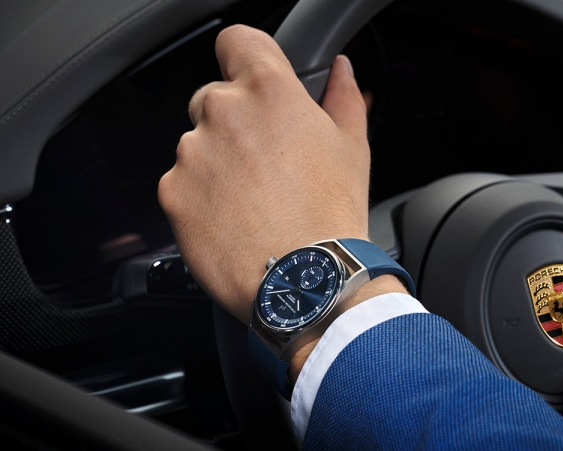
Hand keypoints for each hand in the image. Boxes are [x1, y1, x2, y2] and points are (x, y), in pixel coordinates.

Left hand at [158, 25, 372, 323]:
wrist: (307, 281)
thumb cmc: (333, 216)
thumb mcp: (352, 148)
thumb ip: (342, 98)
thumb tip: (342, 71)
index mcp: (270, 91)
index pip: (237, 40)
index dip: (246, 57)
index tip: (252, 78)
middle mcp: (223, 112)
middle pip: (215, 97)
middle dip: (235, 122)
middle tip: (266, 162)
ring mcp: (192, 153)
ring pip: (197, 143)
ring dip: (217, 162)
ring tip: (253, 200)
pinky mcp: (172, 192)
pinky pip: (181, 183)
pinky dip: (200, 197)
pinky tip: (234, 220)